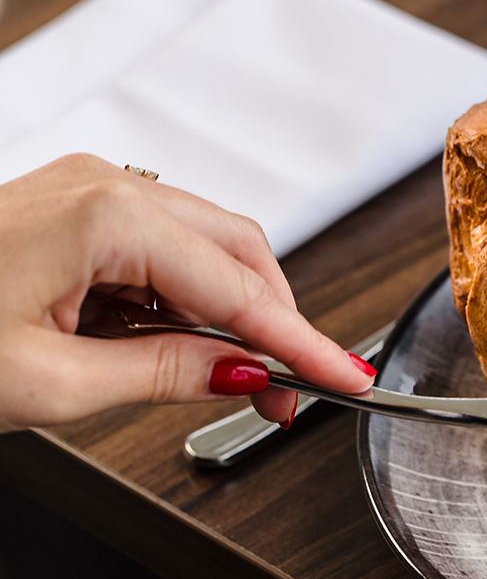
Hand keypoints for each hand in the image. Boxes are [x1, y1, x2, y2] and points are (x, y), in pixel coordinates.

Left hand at [0, 154, 373, 429]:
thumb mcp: (49, 384)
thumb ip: (167, 374)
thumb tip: (246, 372)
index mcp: (104, 216)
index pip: (239, 289)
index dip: (300, 343)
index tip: (344, 379)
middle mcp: (102, 184)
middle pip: (237, 250)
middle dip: (274, 322)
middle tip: (293, 394)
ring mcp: (84, 189)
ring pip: (204, 245)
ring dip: (229, 312)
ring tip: (231, 381)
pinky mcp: (69, 208)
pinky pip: (159, 247)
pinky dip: (182, 298)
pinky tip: (175, 346)